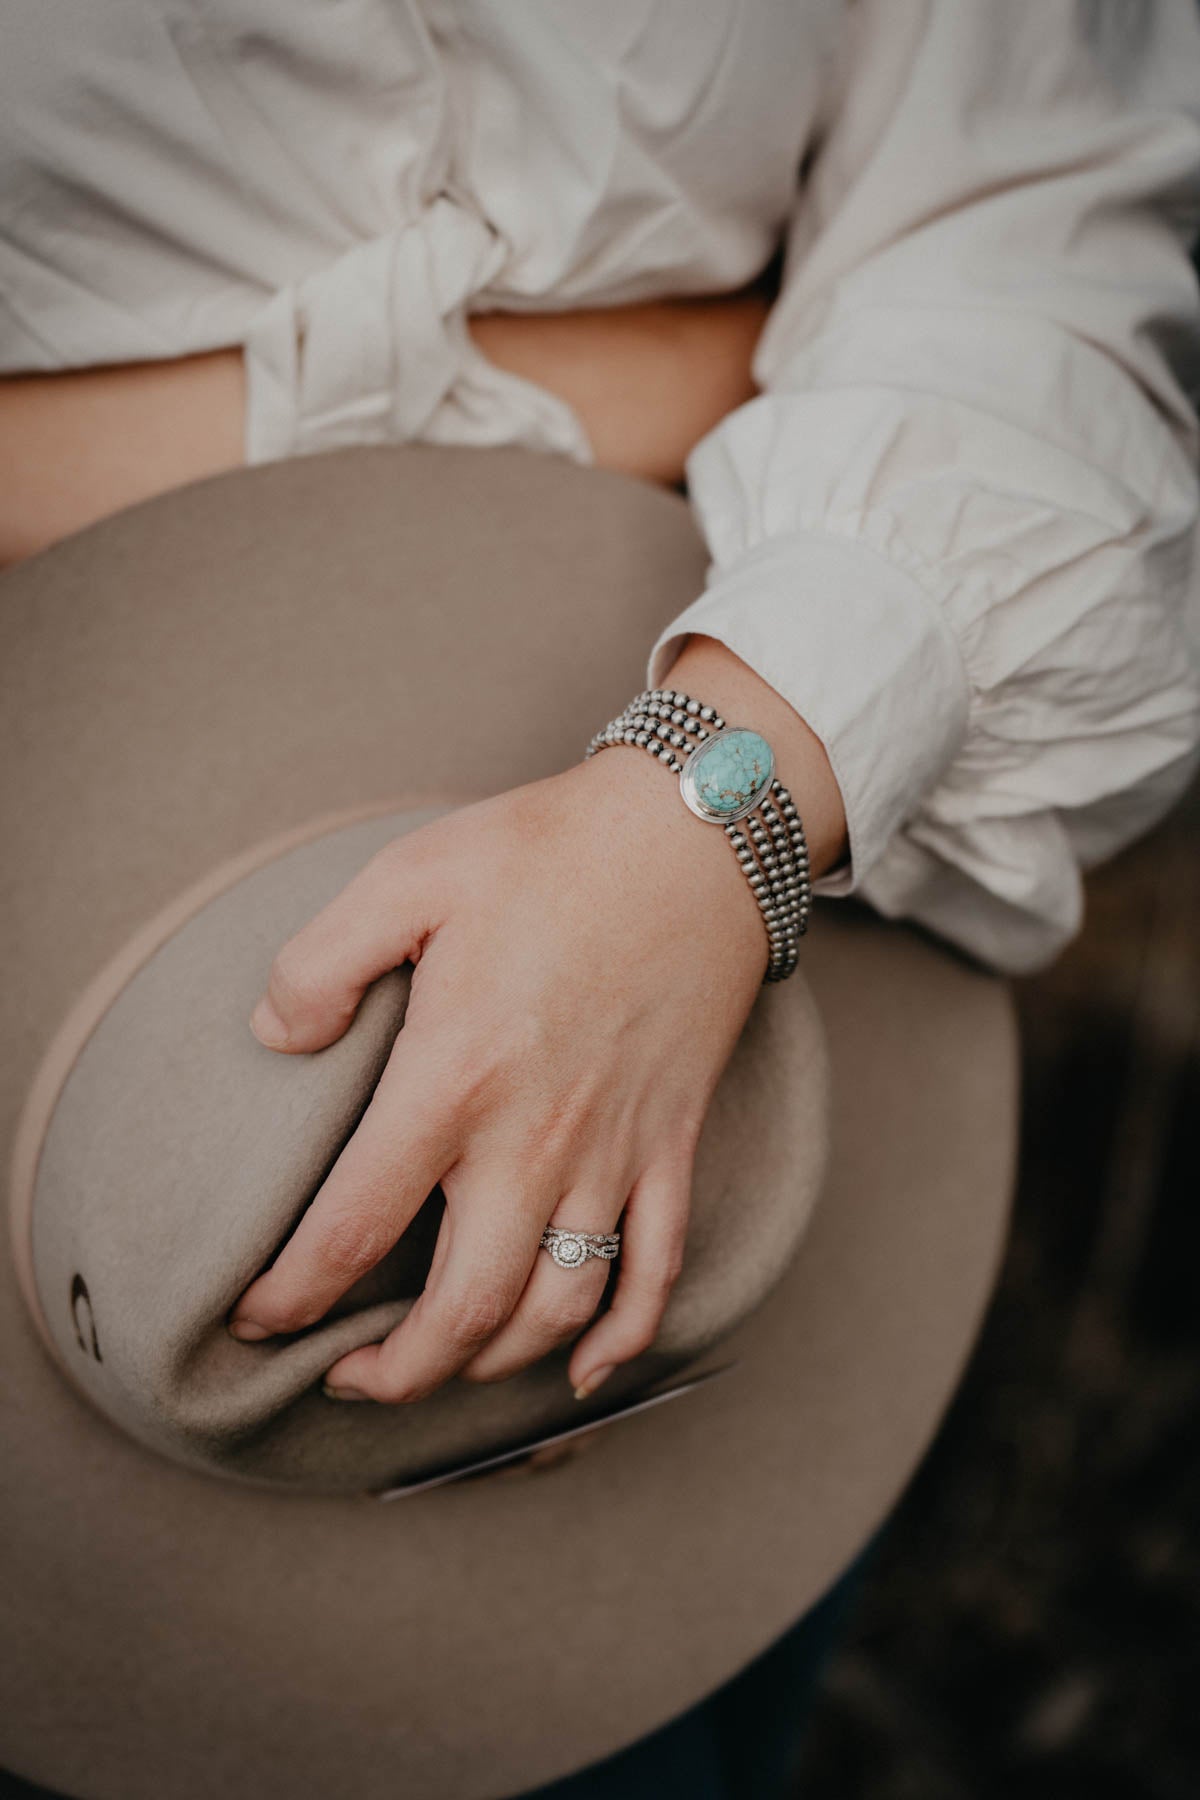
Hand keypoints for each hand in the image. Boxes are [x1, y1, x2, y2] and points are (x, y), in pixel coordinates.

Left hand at [226, 746, 769, 1402]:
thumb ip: (318, 961)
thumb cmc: (546, 851)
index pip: (354, 1229)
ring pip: (556, 1307)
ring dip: (493, 1363)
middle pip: (464, 1308)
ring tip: (445, 1367)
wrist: (692, 836)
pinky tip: (582, 1372)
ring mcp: (613, 1151)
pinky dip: (622, 1339)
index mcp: (455, 1079)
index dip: (293, 1295)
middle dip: (398, 1371)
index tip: (258, 1317)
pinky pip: (657, 1270)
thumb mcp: (407, 876)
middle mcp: (534, 1140)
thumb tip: (273, 1038)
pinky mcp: (670, 1144)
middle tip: (349, 1380)